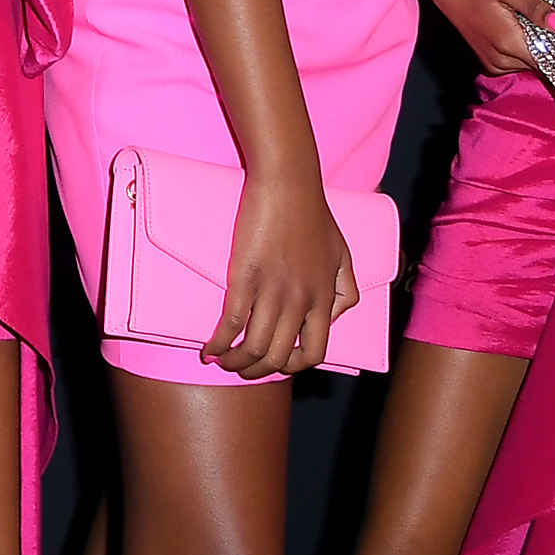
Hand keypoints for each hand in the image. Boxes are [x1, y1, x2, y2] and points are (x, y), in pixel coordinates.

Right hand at [207, 167, 357, 377]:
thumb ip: (345, 290)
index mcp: (325, 298)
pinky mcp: (246, 276)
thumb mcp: (342, 255)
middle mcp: (302, 300)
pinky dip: (219, 342)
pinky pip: (232, 323)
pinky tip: (209, 348)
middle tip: (241, 368)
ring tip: (221, 361)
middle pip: (280, 356)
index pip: (314, 352)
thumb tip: (332, 316)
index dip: (293, 367)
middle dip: (258, 370)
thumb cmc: (314, 214)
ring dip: (236, 362)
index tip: (277, 364)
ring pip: (255, 346)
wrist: (289, 183)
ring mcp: (273, 290)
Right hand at [418, 0, 554, 76]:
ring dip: (540, 49)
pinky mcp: (488, 59)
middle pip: (540, 64)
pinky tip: (528, 31)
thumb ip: (534, 6)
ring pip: (529, 64)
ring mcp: (492, 62)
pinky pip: (516, 63)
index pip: (549, 61)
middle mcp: (500, 59)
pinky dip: (526, 51)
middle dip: (554, 48)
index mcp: (507, 42)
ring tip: (546, 25)